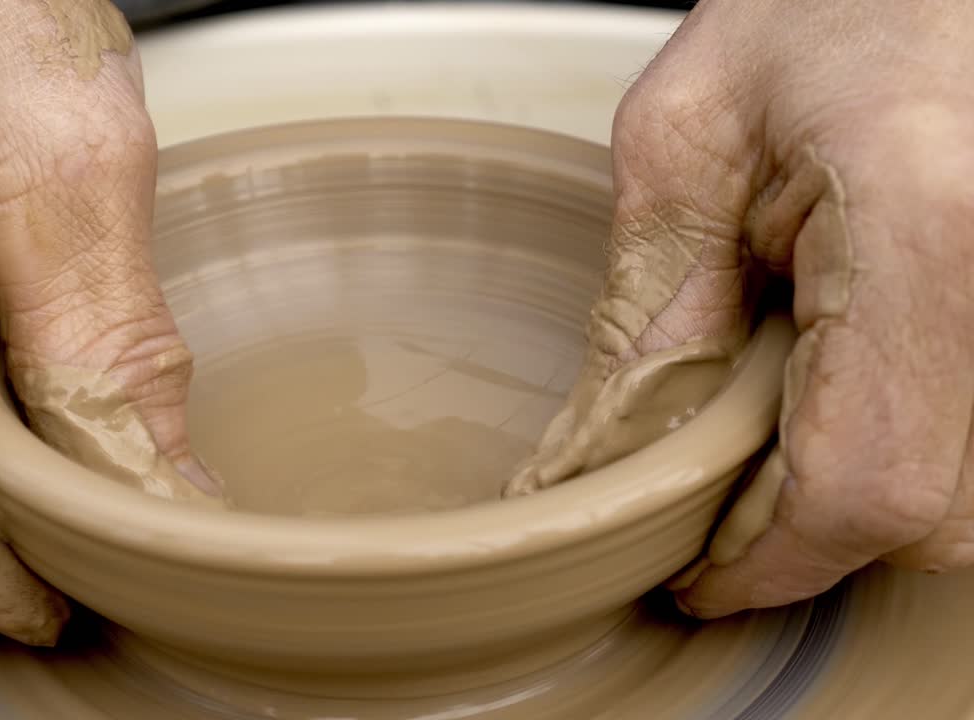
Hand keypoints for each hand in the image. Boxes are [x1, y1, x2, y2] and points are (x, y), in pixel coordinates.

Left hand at [510, 0, 973, 617]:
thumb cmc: (825, 3)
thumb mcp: (690, 135)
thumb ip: (651, 304)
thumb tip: (604, 455)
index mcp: (925, 225)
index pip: (863, 481)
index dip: (767, 559)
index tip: (694, 577)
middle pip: (929, 514)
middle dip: (805, 536)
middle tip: (714, 502)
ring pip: (969, 497)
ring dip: (858, 499)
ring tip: (775, 429)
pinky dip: (906, 449)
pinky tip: (841, 391)